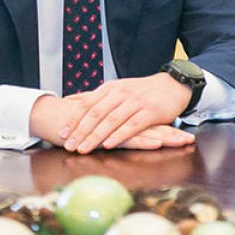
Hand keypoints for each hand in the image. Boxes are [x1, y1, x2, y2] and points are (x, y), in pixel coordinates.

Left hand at [29, 74, 193, 152]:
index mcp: (111, 88)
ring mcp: (136, 102)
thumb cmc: (141, 91)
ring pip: (111, 120)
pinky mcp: (150, 112)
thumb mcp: (116, 88)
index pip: (87, 104)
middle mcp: (121, 93)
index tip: (61, 134)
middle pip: (96, 113)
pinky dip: (119, 135)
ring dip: (96, 136)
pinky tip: (109, 145)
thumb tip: (69, 100)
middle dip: (80, 131)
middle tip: (69, 146)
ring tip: (84, 149)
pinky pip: (132, 125)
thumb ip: (94, 96)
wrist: (172, 85)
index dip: (73, 119)